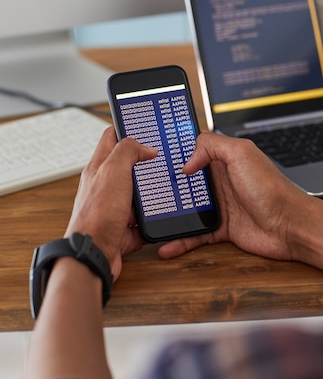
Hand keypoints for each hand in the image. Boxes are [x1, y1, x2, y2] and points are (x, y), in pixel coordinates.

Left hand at [65, 127, 156, 279]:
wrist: (95, 254)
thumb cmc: (97, 214)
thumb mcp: (113, 170)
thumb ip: (128, 151)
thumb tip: (145, 147)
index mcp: (100, 167)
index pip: (112, 138)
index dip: (127, 127)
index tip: (145, 124)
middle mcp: (107, 185)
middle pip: (129, 165)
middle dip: (147, 161)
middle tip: (165, 155)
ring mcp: (116, 207)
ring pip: (140, 192)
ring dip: (154, 190)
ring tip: (171, 181)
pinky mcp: (126, 227)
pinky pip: (145, 218)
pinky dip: (156, 216)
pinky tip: (167, 210)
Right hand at [158, 131, 317, 261]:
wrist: (291, 226)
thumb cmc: (272, 189)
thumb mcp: (241, 154)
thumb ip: (212, 146)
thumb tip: (187, 161)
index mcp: (224, 159)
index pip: (193, 150)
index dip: (175, 152)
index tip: (153, 157)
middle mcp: (220, 181)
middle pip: (186, 182)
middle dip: (166, 186)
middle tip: (142, 191)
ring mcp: (221, 205)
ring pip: (188, 208)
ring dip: (170, 214)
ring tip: (148, 219)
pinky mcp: (222, 229)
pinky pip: (195, 234)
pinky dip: (180, 241)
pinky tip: (166, 246)